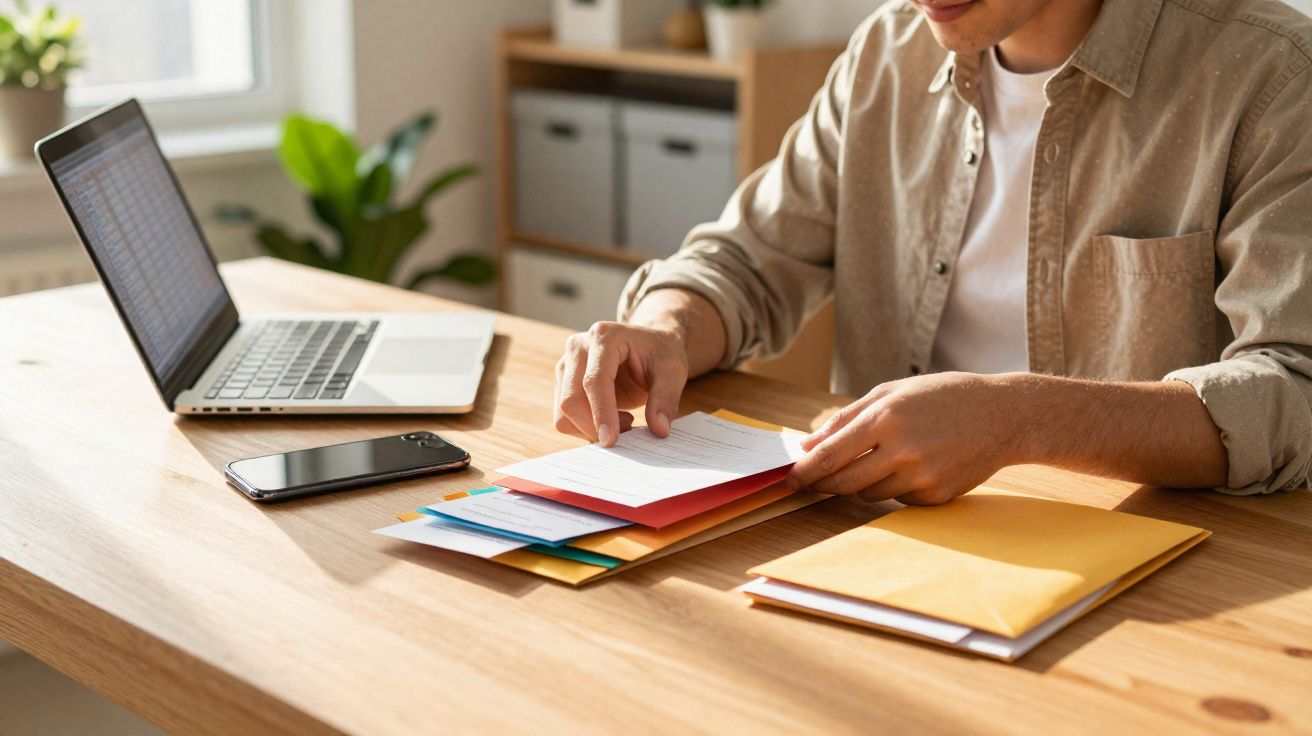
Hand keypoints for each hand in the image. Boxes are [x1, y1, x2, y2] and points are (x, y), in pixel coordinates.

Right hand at [554, 321, 688, 446]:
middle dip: (594, 426)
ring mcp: (566, 364)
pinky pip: (563, 416)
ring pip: (562, 412)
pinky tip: (611, 416)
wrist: (650, 347)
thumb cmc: (660, 354)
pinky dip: (585, 426)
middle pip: (571, 399)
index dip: (601, 413)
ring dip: (590, 428)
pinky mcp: (563, 381)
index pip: (594, 380)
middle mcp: (578, 346)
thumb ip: (666, 399)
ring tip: (624, 420)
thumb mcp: (673, 372)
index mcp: (605, 336)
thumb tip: (659, 429)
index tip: (611, 440)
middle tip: (629, 429)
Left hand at [786, 372, 1021, 505]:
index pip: (830, 455)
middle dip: (822, 485)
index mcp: (886, 418)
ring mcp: (921, 476)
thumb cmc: (943, 396)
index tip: (789, 479)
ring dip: (861, 484)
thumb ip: (848, 417)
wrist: (1003, 416)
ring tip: (880, 460)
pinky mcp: (936, 496)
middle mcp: (902, 450)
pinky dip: (895, 488)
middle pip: (842, 483)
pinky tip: (914, 467)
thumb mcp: (893, 391)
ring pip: (868, 494)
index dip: (804, 471)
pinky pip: (898, 501)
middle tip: (813, 483)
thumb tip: (809, 444)